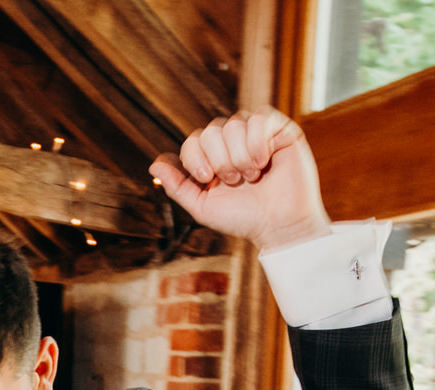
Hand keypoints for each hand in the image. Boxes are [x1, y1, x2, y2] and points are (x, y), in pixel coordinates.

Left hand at [149, 109, 330, 252]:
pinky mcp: (280, 130)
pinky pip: (260, 118)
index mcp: (214, 157)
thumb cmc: (243, 218)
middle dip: (220, 160)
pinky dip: (257, 142)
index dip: (195, 158)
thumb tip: (154, 165)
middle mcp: (234, 142)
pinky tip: (264, 161)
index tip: (207, 179)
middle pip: (212, 130)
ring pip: (234, 124)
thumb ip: (177, 187)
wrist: (279, 226)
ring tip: (252, 176)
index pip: (193, 140)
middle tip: (235, 181)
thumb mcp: (202, 207)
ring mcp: (257, 134)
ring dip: (240, 156)